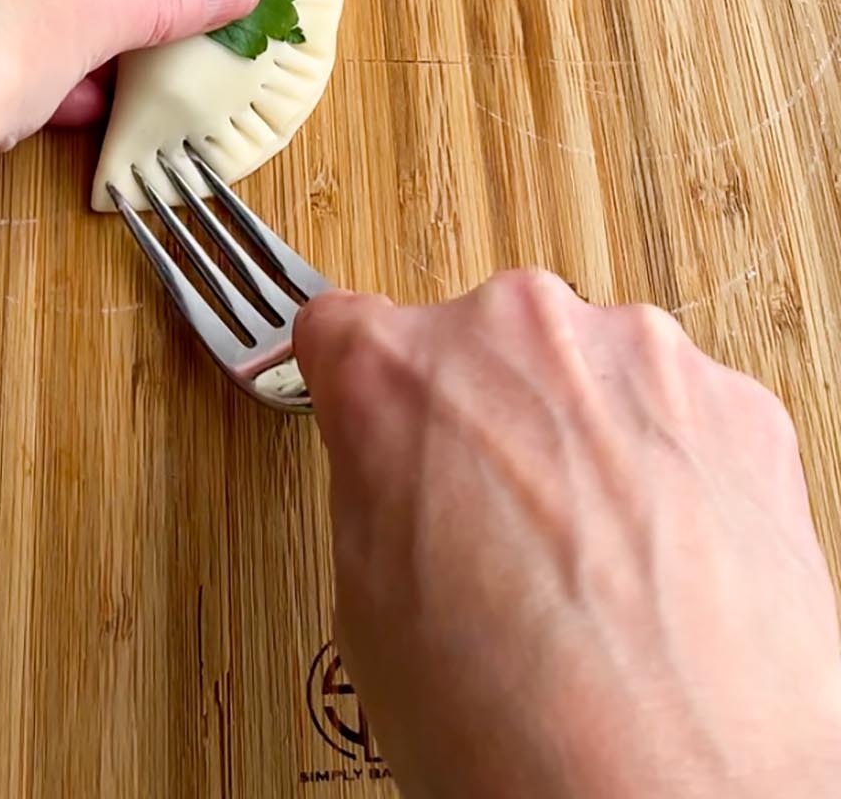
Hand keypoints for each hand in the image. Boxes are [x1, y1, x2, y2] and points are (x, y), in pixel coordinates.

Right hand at [295, 273, 840, 798]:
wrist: (677, 794)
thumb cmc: (517, 726)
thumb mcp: (368, 604)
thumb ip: (377, 485)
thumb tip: (400, 469)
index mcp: (395, 374)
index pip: (343, 329)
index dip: (357, 385)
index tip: (377, 411)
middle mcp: (512, 331)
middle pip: (479, 342)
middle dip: (485, 414)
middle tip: (501, 524)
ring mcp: (635, 356)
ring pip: (587, 369)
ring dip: (585, 433)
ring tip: (598, 558)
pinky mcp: (736, 401)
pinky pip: (684, 410)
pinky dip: (675, 465)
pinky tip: (664, 559)